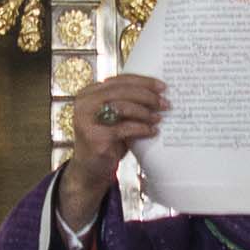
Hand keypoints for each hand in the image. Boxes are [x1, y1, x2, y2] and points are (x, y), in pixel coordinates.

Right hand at [55, 75, 167, 231]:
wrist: (91, 169)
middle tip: (164, 103)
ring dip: (145, 112)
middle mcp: (84, 103)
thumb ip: (127, 102)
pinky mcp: (94, 137)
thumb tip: (158, 93)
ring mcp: (87, 120)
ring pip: (122, 107)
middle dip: (147, 96)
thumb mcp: (115, 117)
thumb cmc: (107, 139)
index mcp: (89, 93)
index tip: (162, 87)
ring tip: (159, 118)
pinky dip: (141, 129)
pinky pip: (124, 129)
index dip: (143, 82)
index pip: (119, 80)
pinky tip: (152, 131)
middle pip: (121, 91)